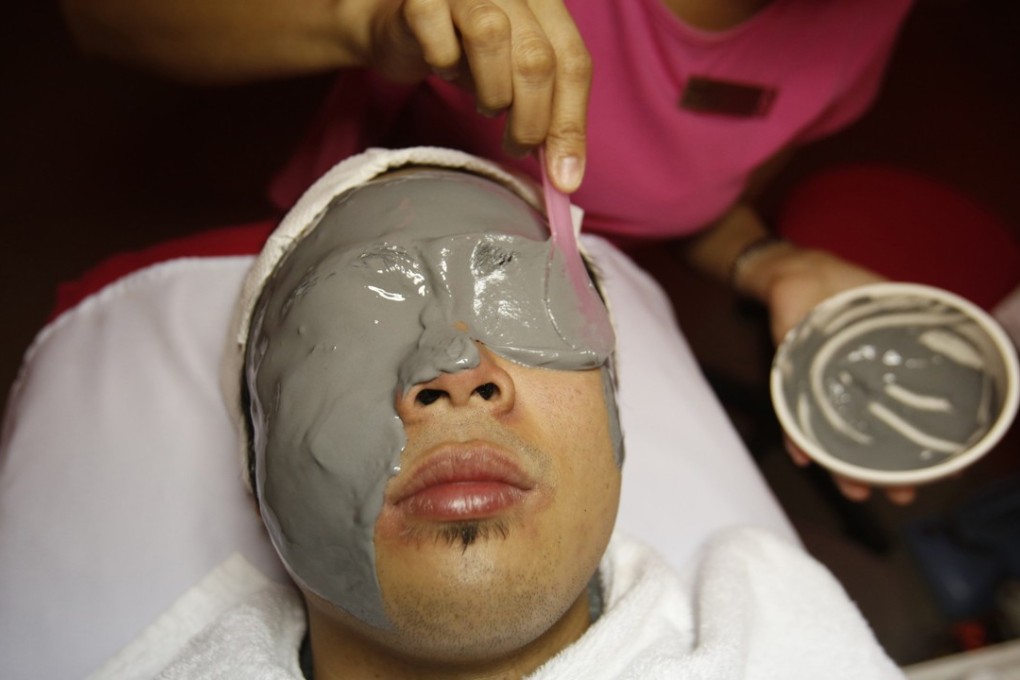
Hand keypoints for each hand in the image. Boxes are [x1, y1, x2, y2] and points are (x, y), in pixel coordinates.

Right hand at [369, 0, 590, 191]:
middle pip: (537, 57)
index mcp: (546, 2)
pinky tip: (444, 69)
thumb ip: (545, 110)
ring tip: (485, 106)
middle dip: (531, 120)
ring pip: (492, 37)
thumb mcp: (513, 78)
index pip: (574, 62)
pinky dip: (443, 63)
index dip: (570, 123)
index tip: (563, 177)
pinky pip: (438, 36)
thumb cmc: (465, 53)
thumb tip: (565, 171)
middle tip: (517, 148)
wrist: (398, 27)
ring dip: (491, 92)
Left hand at [758, 247, 918, 503]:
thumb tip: (968, 337)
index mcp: (876, 381)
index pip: (902, 422)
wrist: (798, 273)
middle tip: (900, 495)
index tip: (943, 475)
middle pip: (866, 442)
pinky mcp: (789, 382)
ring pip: (832, 439)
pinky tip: (803, 456)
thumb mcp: (890, 312)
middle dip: (881, 474)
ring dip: (841, 467)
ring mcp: (819, 391)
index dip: (921, 452)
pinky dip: (795, 435)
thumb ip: (917, 329)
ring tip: (856, 490)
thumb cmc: (847, 292)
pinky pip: (790, 414)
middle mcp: (849, 392)